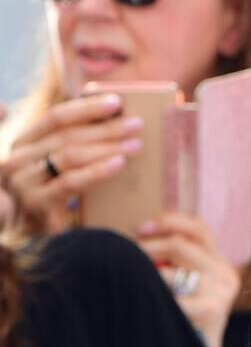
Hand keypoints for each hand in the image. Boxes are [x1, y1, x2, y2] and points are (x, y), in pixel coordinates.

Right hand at [0, 93, 142, 232]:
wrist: (38, 244)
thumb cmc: (56, 200)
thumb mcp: (61, 169)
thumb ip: (75, 145)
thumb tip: (116, 119)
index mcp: (24, 143)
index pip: (55, 117)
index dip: (86, 107)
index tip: (117, 101)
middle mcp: (18, 159)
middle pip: (67, 135)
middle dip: (105, 128)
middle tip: (136, 125)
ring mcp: (24, 181)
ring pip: (69, 155)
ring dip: (106, 147)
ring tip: (135, 145)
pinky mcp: (35, 203)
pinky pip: (70, 181)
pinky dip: (97, 170)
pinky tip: (119, 164)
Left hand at [137, 212, 239, 346]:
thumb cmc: (181, 322)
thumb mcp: (184, 285)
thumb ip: (172, 261)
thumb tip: (138, 234)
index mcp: (220, 262)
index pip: (197, 227)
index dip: (168, 221)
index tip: (140, 228)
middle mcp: (226, 273)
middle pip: (180, 244)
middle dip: (146, 247)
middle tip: (124, 256)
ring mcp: (221, 292)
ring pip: (170, 269)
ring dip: (143, 273)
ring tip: (128, 280)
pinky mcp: (210, 310)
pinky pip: (168, 294)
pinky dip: (151, 297)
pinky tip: (142, 304)